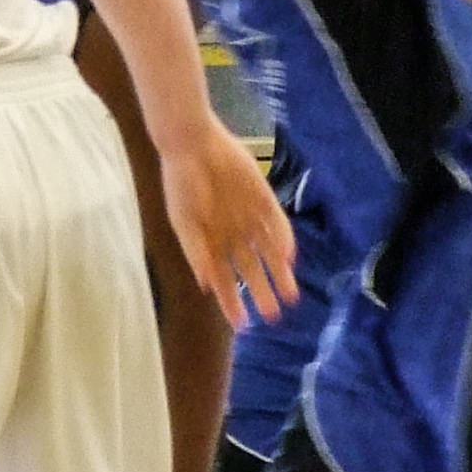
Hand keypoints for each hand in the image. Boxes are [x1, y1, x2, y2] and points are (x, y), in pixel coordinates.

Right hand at [160, 119, 297, 327]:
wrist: (192, 146)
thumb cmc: (181, 185)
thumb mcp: (182, 223)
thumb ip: (196, 253)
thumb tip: (206, 285)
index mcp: (211, 243)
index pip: (224, 279)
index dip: (231, 302)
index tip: (241, 325)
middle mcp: (233, 235)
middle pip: (251, 271)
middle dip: (261, 293)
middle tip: (273, 317)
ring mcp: (250, 218)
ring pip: (269, 253)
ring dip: (279, 274)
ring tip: (290, 296)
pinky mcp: (264, 199)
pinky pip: (278, 224)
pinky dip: (283, 240)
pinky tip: (288, 257)